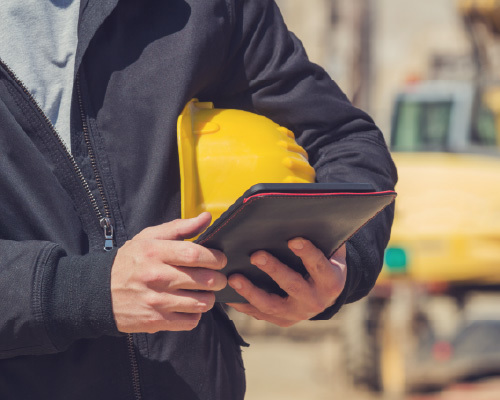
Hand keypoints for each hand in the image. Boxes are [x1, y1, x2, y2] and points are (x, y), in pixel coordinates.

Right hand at [110, 212, 226, 332]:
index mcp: (154, 252)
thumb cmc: (129, 261)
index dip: (215, 257)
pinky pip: (190, 321)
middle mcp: (156, 276)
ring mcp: (156, 301)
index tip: (220, 259)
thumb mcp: (148, 238)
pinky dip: (196, 314)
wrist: (98, 292)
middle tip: (219, 277)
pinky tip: (190, 306)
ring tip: (205, 292)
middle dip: (219, 279)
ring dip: (209, 298)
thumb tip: (206, 217)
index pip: (194, 254)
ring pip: (201, 302)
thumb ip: (180, 227)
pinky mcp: (155, 321)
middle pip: (203, 279)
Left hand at [227, 239, 346, 326]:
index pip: (319, 266)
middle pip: (292, 286)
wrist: (327, 294)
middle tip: (256, 255)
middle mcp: (315, 301)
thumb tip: (306, 215)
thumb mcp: (331, 252)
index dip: (307, 253)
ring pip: (272, 305)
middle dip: (273, 270)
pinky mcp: (282, 321)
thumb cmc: (326, 263)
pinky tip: (229, 295)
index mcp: (331, 282)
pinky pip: (260, 314)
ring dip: (251, 292)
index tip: (293, 240)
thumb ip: (323, 238)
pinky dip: (243, 305)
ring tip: (234, 278)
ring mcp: (297, 314)